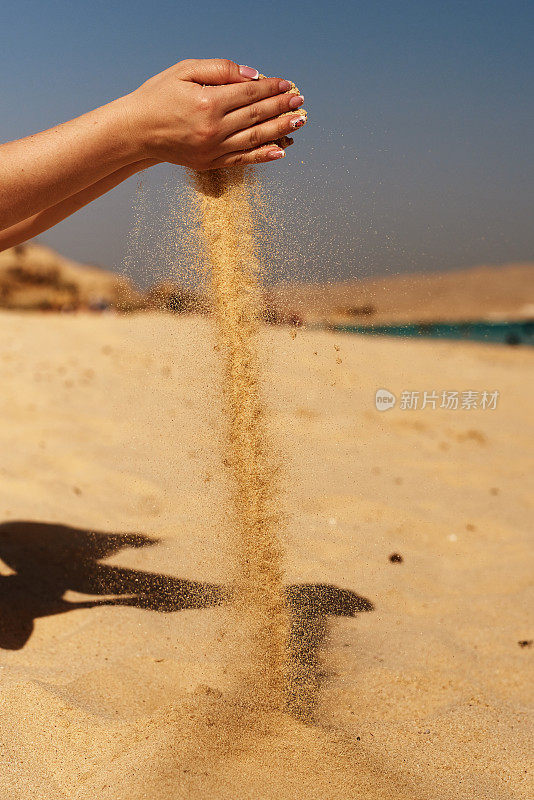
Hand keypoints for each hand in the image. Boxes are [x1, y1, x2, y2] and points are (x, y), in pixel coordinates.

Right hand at [121, 58, 305, 169]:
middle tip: (301, 102)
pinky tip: (281, 149)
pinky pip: (243, 159)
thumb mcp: (185, 70)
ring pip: (255, 139)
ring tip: (298, 122)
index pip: (250, 94)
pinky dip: (263, 155)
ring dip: (280, 130)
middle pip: (257, 116)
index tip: (288, 85)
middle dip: (282, 107)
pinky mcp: (209, 163)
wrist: (137, 131)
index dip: (272, 88)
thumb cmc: (159, 96)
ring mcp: (212, 149)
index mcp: (208, 103)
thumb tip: (253, 75)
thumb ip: (220, 70)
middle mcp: (213, 129)